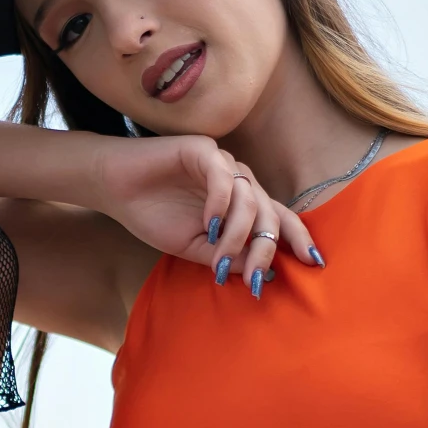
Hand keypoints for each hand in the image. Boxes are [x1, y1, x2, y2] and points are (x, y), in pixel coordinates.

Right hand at [92, 135, 320, 295]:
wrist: (113, 188)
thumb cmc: (153, 215)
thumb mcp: (194, 248)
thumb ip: (227, 256)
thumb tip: (264, 273)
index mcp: (241, 202)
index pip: (280, 218)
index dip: (299, 238)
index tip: (314, 263)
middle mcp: (240, 181)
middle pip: (270, 213)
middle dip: (265, 249)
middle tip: (255, 278)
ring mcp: (223, 163)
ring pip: (250, 199)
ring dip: (238, 234)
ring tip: (219, 257)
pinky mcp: (203, 149)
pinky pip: (224, 178)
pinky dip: (220, 204)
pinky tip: (208, 225)